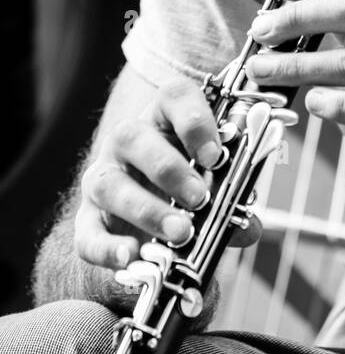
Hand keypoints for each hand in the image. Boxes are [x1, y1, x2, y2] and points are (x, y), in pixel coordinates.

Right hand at [75, 77, 261, 272]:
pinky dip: (108, 247)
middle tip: (199, 198)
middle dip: (168, 169)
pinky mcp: (87, 221)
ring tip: (180, 233)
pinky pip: (88, 233)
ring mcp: (103, 179)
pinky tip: (132, 257)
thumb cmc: (189, 188)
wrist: (151, 219)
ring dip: (145, 209)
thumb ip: (232, 200)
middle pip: (133, 137)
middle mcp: (127, 143)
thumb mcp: (214, 183)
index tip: (215, 156)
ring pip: (108, 183)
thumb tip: (248, 227)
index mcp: (164, 119)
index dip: (194, 121)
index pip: (173, 97)